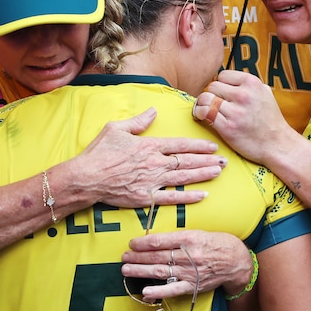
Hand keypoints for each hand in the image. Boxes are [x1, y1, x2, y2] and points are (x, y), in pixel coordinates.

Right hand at [69, 107, 227, 207]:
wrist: (86, 178)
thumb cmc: (99, 152)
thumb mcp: (116, 129)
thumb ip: (138, 122)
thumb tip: (154, 111)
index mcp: (149, 146)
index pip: (180, 145)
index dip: (198, 146)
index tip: (213, 146)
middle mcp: (154, 163)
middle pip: (187, 161)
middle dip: (208, 161)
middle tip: (225, 161)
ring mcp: (151, 181)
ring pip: (183, 178)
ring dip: (203, 175)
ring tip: (219, 173)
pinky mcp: (145, 198)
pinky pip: (171, 199)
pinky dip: (187, 197)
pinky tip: (202, 195)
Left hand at [121, 230, 253, 299]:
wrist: (237, 261)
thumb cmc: (217, 243)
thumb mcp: (199, 232)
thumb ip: (179, 236)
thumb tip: (157, 239)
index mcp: (189, 238)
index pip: (161, 241)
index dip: (143, 243)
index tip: (132, 243)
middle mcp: (188, 255)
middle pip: (157, 256)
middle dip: (138, 256)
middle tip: (124, 256)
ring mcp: (190, 272)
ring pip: (161, 271)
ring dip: (141, 271)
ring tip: (127, 269)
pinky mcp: (193, 285)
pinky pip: (173, 289)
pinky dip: (158, 291)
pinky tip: (145, 291)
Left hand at [194, 71, 294, 165]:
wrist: (277, 144)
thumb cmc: (270, 119)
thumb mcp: (264, 93)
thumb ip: (247, 84)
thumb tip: (227, 78)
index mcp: (252, 83)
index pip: (223, 75)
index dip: (221, 85)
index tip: (224, 95)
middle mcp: (244, 95)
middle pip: (212, 86)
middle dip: (212, 95)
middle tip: (216, 105)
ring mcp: (236, 112)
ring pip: (205, 98)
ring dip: (203, 104)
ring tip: (206, 110)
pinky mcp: (228, 127)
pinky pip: (204, 113)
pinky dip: (199, 114)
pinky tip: (202, 117)